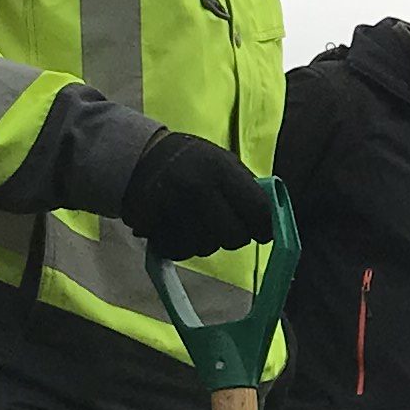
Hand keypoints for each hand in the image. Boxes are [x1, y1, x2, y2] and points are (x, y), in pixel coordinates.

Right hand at [123, 129, 274, 256]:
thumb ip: (246, 188)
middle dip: (234, 236)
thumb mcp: (222, 161)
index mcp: (221, 168)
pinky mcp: (153, 226)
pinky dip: (182, 246)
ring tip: (195, 221)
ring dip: (206, 242)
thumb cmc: (190, 161)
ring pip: (207, 248)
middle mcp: (199, 187)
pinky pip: (180, 252)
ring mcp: (174, 208)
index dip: (265, 227)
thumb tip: (271, 221)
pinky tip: (177, 228)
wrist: (138, 157)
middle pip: (234, 237)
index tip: (263, 232)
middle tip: (226, 227)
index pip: (258, 209)